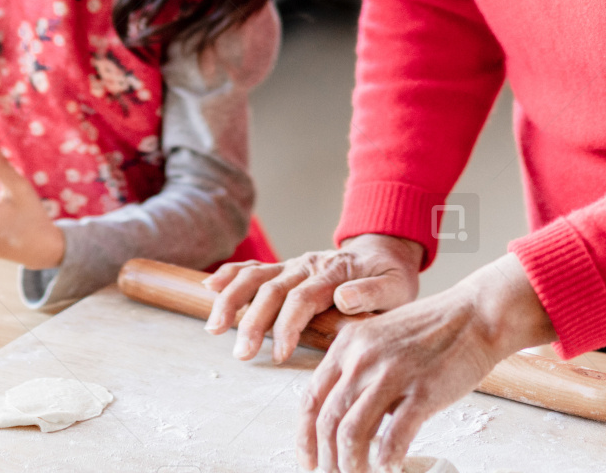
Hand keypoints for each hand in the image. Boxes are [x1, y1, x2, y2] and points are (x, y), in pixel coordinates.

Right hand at [202, 234, 422, 364]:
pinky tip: (209, 286)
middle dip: (253, 322)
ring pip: (255, 277)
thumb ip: (372, 293)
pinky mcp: (285, 268)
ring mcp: (293, 265)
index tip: (279, 353)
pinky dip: (230, 275)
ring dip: (231, 300)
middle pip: (272, 290)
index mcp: (333, 273)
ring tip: (214, 327)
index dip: (288, 326)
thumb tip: (343, 298)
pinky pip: (254, 268)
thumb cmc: (391, 277)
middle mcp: (308, 266)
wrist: (386, 251)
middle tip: (242, 353)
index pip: (302, 298)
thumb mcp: (396, 287)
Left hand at [298, 254, 555, 472]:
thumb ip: (359, 369)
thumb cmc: (434, 328)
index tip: (309, 460)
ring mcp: (392, 373)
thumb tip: (349, 415)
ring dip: (351, 465)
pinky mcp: (422, 391)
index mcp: (348, 344)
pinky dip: (387, 461)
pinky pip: (393, 438)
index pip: (311, 399)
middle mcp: (363, 357)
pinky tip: (390, 467)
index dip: (305, 438)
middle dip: (326, 459)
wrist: (477, 313)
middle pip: (327, 421)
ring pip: (352, 434)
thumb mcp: (382, 336)